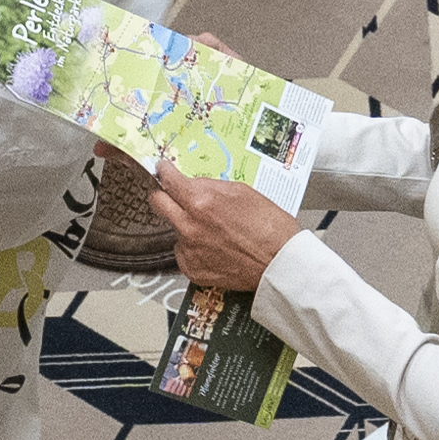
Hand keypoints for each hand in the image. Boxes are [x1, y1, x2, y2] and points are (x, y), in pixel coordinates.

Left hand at [140, 161, 302, 295]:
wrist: (280, 263)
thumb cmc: (270, 228)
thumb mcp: (242, 192)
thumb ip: (211, 187)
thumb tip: (194, 183)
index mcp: (201, 202)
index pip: (168, 180)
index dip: (165, 172)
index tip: (164, 170)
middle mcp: (190, 226)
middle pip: (158, 203)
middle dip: (164, 195)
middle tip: (174, 195)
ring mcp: (189, 250)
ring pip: (174, 230)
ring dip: (186, 225)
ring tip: (213, 230)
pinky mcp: (193, 269)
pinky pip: (184, 252)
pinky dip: (194, 248)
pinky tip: (214, 247)